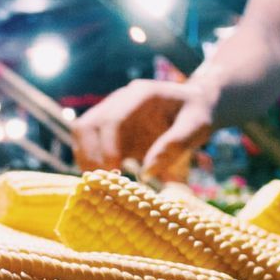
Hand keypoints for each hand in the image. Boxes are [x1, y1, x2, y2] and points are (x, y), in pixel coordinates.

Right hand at [71, 80, 216, 181]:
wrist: (195, 105)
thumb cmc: (198, 116)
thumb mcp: (197, 127)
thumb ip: (174, 146)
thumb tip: (145, 173)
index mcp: (140, 95)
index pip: (111, 119)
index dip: (108, 147)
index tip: (114, 173)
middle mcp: (118, 100)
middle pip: (87, 125)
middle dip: (91, 156)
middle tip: (105, 183)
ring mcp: (109, 112)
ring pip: (81, 134)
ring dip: (86, 160)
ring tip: (103, 184)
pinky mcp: (106, 129)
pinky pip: (86, 144)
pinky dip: (90, 162)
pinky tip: (106, 180)